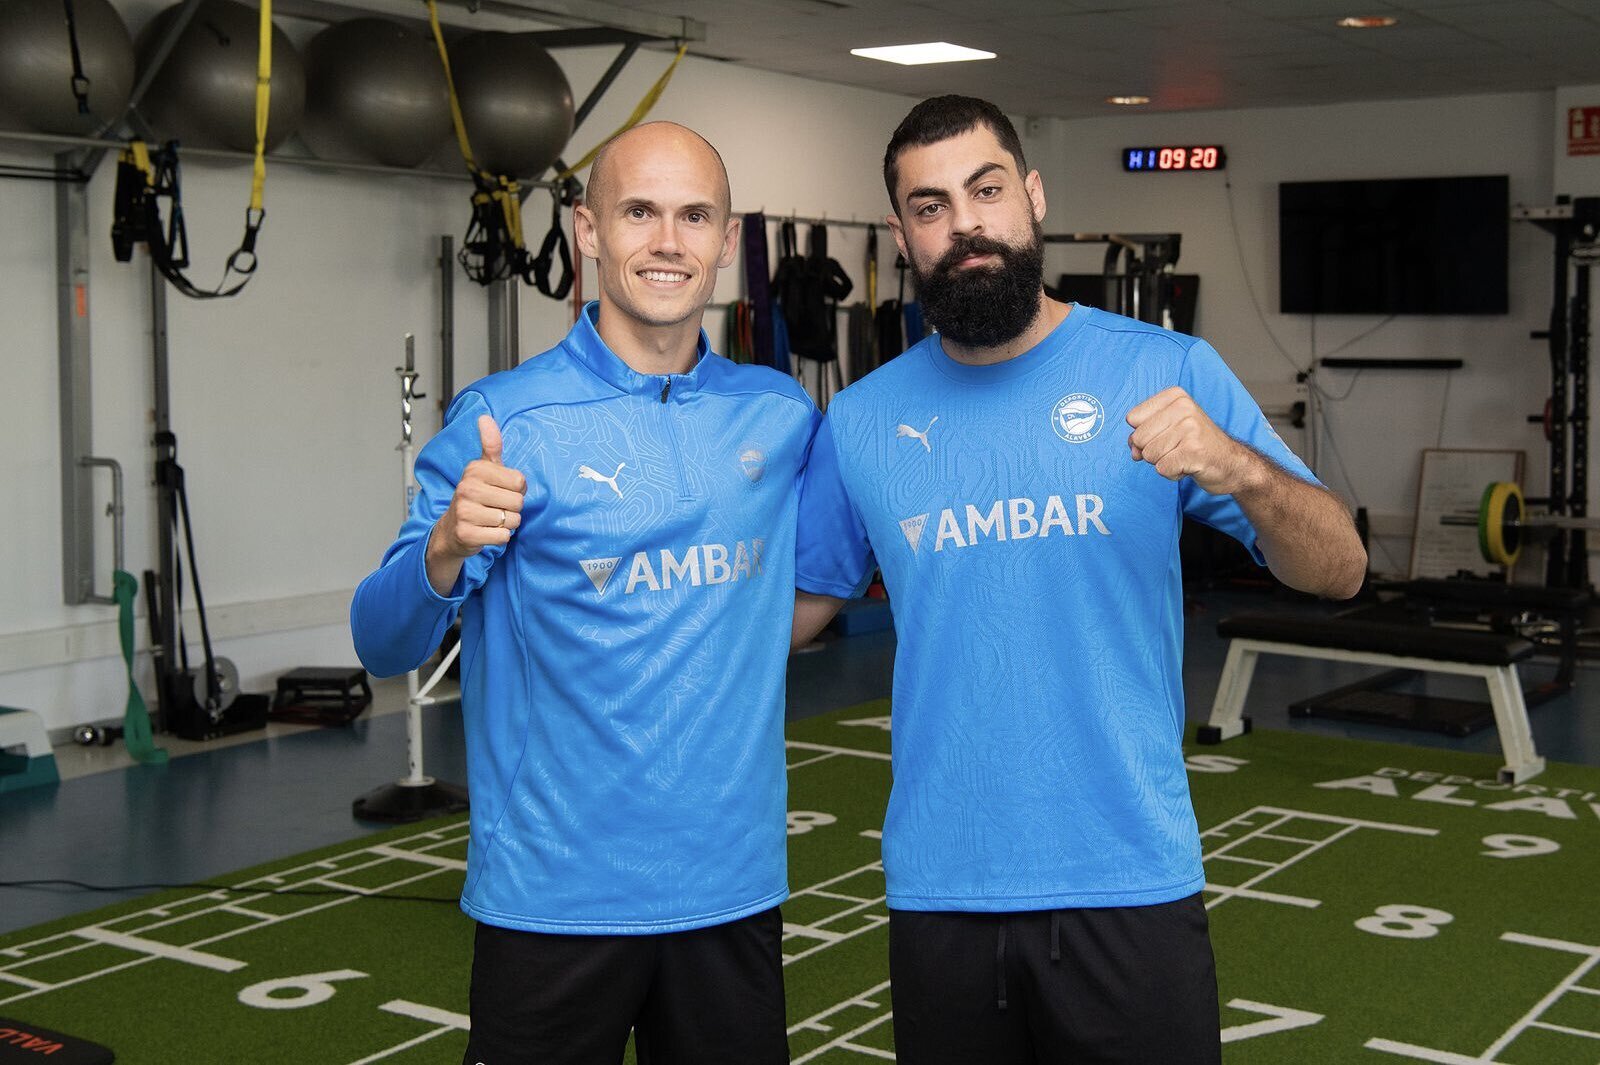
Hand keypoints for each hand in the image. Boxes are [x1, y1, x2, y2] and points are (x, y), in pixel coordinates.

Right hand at [433, 415, 526, 559]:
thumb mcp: (484, 468)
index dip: (516, 490)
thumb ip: (491, 444)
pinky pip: (502, 537)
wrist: (452, 529)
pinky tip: (487, 532)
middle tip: (496, 508)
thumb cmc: (475, 497)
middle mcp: (467, 488)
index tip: (501, 490)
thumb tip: (485, 417)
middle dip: (512, 509)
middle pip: (517, 502)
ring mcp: (465, 512)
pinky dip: (500, 537)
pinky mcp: (467, 534)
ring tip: (491, 519)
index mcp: (475, 470)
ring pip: (511, 521)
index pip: (519, 482)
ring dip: (507, 524)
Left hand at [1125, 387, 1251, 495]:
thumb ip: (1143, 434)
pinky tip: (1188, 466)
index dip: (1143, 434)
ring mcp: (1190, 428)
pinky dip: (1172, 473)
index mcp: (1175, 396)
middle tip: (1176, 448)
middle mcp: (1184, 407)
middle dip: (1152, 451)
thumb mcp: (1168, 428)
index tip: (1166, 435)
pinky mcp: (1193, 451)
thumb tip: (1133, 450)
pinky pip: (1162, 469)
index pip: (1133, 418)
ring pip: (1149, 455)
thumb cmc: (1195, 444)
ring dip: (1163, 462)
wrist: (1230, 462)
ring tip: (1183, 456)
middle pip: (1138, 438)